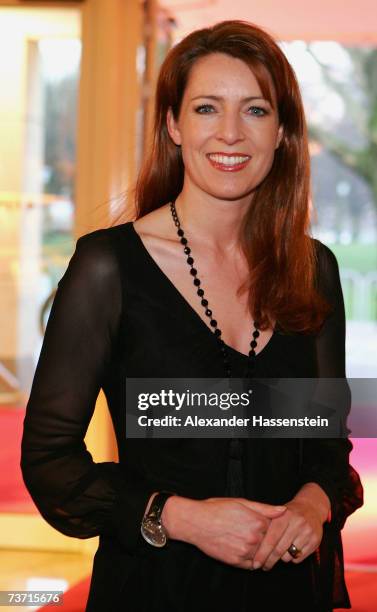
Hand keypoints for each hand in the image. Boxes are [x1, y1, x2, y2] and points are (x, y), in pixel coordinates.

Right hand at [163, 496, 286, 569]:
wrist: (196, 522)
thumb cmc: (217, 509)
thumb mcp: (241, 502)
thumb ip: (264, 508)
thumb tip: (284, 510)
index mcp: (258, 521)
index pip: (275, 528)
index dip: (268, 525)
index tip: (259, 523)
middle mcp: (254, 538)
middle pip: (269, 543)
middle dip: (264, 540)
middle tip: (251, 534)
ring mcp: (246, 551)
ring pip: (261, 555)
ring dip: (258, 551)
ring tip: (245, 541)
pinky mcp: (236, 562)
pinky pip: (251, 565)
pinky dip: (250, 560)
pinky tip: (241, 549)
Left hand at [251, 497, 322, 570]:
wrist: (311, 507)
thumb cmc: (289, 513)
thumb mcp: (277, 513)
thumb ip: (265, 524)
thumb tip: (252, 544)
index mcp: (284, 516)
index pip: (271, 539)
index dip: (262, 553)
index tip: (255, 563)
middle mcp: (297, 523)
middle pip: (279, 550)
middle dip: (269, 561)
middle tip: (263, 566)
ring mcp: (307, 532)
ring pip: (288, 556)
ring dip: (281, 558)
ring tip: (279, 552)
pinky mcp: (315, 541)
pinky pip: (299, 559)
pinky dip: (292, 558)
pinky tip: (290, 550)